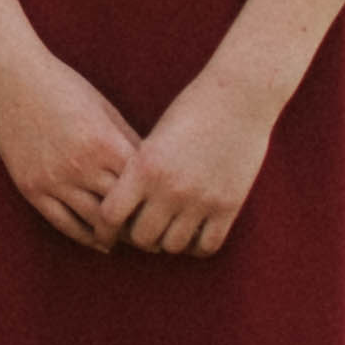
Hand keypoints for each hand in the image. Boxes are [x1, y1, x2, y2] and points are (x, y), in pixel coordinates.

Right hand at [0, 47, 142, 247]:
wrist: (11, 78)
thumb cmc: (63, 87)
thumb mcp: (104, 109)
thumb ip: (128, 142)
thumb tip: (152, 174)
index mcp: (105, 143)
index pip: (142, 187)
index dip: (157, 203)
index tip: (168, 213)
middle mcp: (81, 165)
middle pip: (122, 210)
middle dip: (141, 225)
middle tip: (156, 235)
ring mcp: (54, 179)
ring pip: (94, 223)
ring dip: (115, 236)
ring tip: (131, 240)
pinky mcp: (32, 188)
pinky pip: (63, 223)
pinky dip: (85, 237)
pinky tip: (99, 242)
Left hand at [105, 75, 274, 259]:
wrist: (239, 98)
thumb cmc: (192, 110)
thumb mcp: (155, 138)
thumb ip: (139, 172)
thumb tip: (122, 207)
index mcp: (144, 167)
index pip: (110, 216)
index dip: (106, 227)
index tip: (110, 229)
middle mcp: (169, 188)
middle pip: (142, 238)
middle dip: (140, 237)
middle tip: (145, 229)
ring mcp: (200, 200)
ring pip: (173, 246)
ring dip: (169, 241)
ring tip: (170, 230)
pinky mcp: (228, 206)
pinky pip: (206, 247)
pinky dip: (197, 246)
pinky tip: (195, 233)